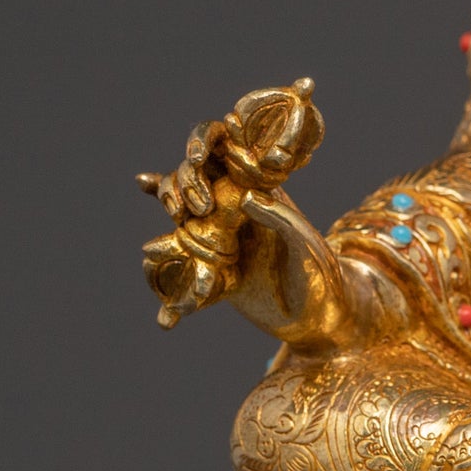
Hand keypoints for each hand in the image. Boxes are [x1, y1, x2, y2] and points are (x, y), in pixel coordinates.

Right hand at [138, 79, 361, 345]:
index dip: (204, 146)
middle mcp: (236, 208)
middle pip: (194, 178)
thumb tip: (247, 197)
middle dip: (182, 184)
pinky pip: (182, 258)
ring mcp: (222, 237)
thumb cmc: (323, 277)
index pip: (226, 155)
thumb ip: (281, 218)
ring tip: (173, 219)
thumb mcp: (306, 243)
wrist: (320, 324)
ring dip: (170, 208)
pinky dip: (163, 256)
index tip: (197, 159)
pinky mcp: (214, 268)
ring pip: (182, 213)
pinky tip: (147, 252)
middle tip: (192, 210)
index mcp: (260, 191)